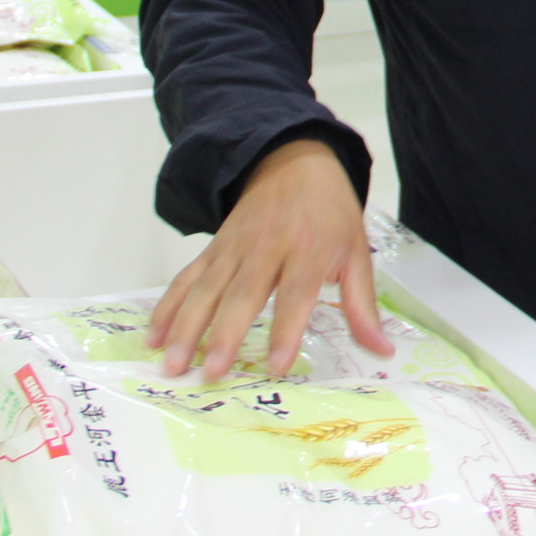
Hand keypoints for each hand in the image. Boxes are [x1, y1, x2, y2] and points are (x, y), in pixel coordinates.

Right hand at [146, 138, 390, 380]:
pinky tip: (154, 336)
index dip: (286, 328)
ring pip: (206, 289)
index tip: (276, 364)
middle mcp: (267, 248)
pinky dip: (167, 307)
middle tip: (210, 374)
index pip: (296, 292)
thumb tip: (382, 350)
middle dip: (225, 335)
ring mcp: (234, 247)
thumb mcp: (356, 252)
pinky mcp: (213, 248)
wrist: (293, 161)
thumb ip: (363, 305)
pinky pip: (186, 278)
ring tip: (172, 364)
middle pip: (242, 295)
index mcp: (309, 249)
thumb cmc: (330, 214)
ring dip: (186, 328)